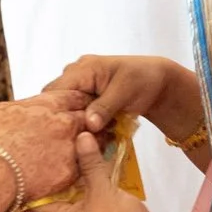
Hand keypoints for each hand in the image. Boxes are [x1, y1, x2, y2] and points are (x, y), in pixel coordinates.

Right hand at [0, 96, 81, 211]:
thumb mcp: (4, 111)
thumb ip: (26, 107)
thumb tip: (31, 107)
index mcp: (49, 105)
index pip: (76, 97)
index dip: (80, 103)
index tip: (80, 108)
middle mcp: (64, 123)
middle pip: (88, 118)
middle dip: (90, 122)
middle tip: (89, 128)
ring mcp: (69, 147)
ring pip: (93, 142)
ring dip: (91, 144)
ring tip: (86, 149)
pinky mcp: (69, 172)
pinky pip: (84, 166)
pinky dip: (83, 166)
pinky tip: (75, 169)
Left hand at [38, 129, 166, 211]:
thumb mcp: (101, 188)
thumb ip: (90, 162)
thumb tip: (81, 135)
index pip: (37, 199)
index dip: (35, 178)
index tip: (36, 156)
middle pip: (56, 194)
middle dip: (57, 172)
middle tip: (53, 147)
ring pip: (74, 194)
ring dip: (76, 175)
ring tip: (72, 149)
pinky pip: (89, 196)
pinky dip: (89, 182)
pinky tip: (92, 162)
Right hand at [45, 53, 205, 153]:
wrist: (158, 81)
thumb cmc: (143, 79)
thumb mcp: (125, 92)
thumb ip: (105, 107)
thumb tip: (88, 124)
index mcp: (82, 69)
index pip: (55, 91)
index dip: (53, 111)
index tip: (58, 133)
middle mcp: (75, 76)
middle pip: (56, 101)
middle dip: (60, 120)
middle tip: (66, 142)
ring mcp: (80, 87)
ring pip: (65, 108)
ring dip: (71, 124)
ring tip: (75, 142)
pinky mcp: (87, 98)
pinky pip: (76, 112)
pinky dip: (80, 124)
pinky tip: (84, 138)